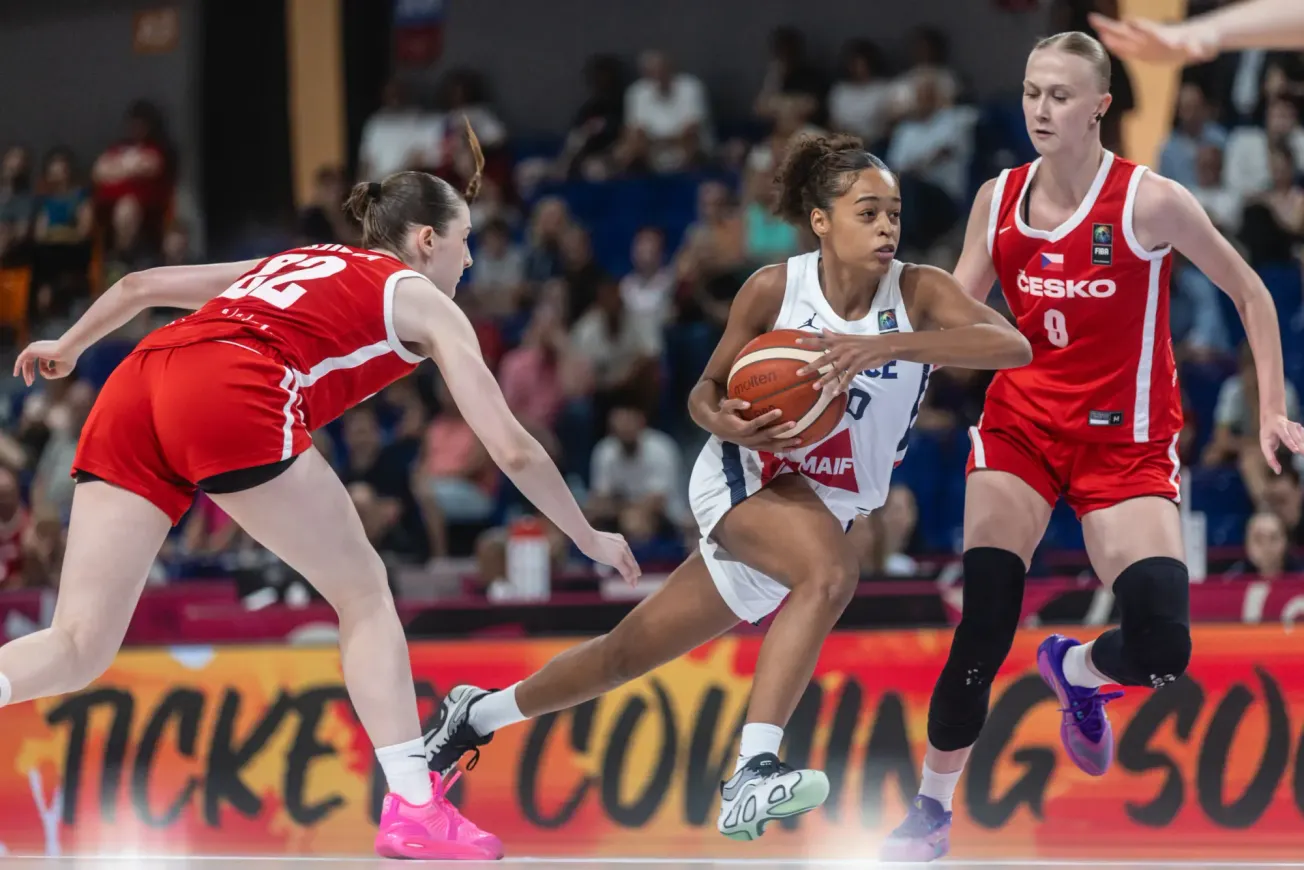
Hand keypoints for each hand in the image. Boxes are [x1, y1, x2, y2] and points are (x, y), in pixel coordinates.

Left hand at [14, 340, 79, 385]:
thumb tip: (41, 374)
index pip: (42, 362)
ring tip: (28, 382)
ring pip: (26, 362)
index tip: (47, 376)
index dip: (43, 371)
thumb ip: (50, 374)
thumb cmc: (67, 360)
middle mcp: (40, 348)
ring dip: (26, 373)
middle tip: (29, 384)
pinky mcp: (31, 349)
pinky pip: (21, 359)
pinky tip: (16, 374)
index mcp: (49, 351)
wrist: (68, 351)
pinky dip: (17, 366)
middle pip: (31, 363)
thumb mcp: (60, 372)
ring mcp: (35, 348)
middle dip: (30, 373)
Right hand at [577, 529, 641, 586]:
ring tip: (634, 584)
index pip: (628, 553)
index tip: (633, 568)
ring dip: (632, 576)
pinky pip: (625, 570)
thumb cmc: (589, 538)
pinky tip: (630, 583)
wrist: (587, 537)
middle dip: (634, 570)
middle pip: (631, 560)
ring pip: (630, 566)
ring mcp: (621, 552)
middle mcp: (624, 545)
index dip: (631, 562)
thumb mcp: (602, 540)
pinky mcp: (617, 559)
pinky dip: (628, 577)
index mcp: (620, 539)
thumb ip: (607, 545)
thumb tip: (604, 551)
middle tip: (637, 577)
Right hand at [710, 398, 802, 451]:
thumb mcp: (726, 407)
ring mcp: (753, 445)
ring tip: (800, 440)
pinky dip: (782, 449)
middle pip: (767, 435)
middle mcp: (749, 439)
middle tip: (794, 424)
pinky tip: (793, 448)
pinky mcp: (756, 448)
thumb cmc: (724, 416)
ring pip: (771, 446)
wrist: (719, 430)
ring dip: (786, 444)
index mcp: (742, 428)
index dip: (768, 418)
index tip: (780, 411)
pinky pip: (771, 450)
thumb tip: (748, 404)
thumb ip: (735, 403)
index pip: (757, 423)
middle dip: (781, 430)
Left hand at [795, 330, 893, 393]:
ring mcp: (851, 357)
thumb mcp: (848, 337)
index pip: (821, 340)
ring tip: (814, 387)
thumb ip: (834, 336)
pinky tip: (835, 393)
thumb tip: (822, 330)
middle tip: (799, 373)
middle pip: (824, 358)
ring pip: (835, 370)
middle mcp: (843, 348)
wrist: (884, 345)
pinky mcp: (859, 365)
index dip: (808, 341)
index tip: (795, 342)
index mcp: (839, 341)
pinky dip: (842, 385)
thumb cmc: (865, 342)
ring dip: (825, 379)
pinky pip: (848, 377)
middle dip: (811, 366)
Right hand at [1087, 13, 1218, 64]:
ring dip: (1109, 32)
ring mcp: (1146, 43)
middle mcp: (1152, 37)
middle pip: (1129, 31)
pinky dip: (1116, 44)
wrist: (1200, 38)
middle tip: (1095, 19)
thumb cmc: (1203, 41)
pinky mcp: (1144, 50)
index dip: (1141, 27)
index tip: (1129, 21)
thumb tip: (1199, 53)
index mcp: (1165, 37)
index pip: (1150, 31)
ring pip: (1124, 37)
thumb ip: (1198, 49)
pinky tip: (1103, 39)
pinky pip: (1127, 48)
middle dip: (1113, 26)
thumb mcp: (1203, 46)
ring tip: (1094, 25)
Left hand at [1260, 413, 1303, 471]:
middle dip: (1302, 447)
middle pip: (1297, 438)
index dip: (1290, 442)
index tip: (1296, 451)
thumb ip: (1270, 458)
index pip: (1285, 435)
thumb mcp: (1265, 445)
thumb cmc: (1268, 434)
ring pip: (1303, 438)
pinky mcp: (1301, 429)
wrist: (1273, 417)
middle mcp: (1289, 425)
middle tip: (1303, 454)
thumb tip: (1278, 471)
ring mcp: (1296, 426)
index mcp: (1278, 427)